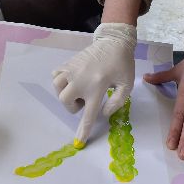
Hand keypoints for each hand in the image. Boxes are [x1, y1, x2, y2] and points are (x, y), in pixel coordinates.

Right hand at [52, 23, 135, 146]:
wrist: (114, 41)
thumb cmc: (122, 64)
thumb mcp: (127, 85)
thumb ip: (117, 102)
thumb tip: (103, 114)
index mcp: (97, 87)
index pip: (88, 115)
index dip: (83, 130)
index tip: (79, 142)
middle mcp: (81, 80)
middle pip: (66, 101)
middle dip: (73, 107)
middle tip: (84, 101)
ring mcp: (72, 70)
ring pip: (57, 88)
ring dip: (65, 94)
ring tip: (76, 91)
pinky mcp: (69, 63)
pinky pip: (56, 75)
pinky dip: (60, 81)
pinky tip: (70, 80)